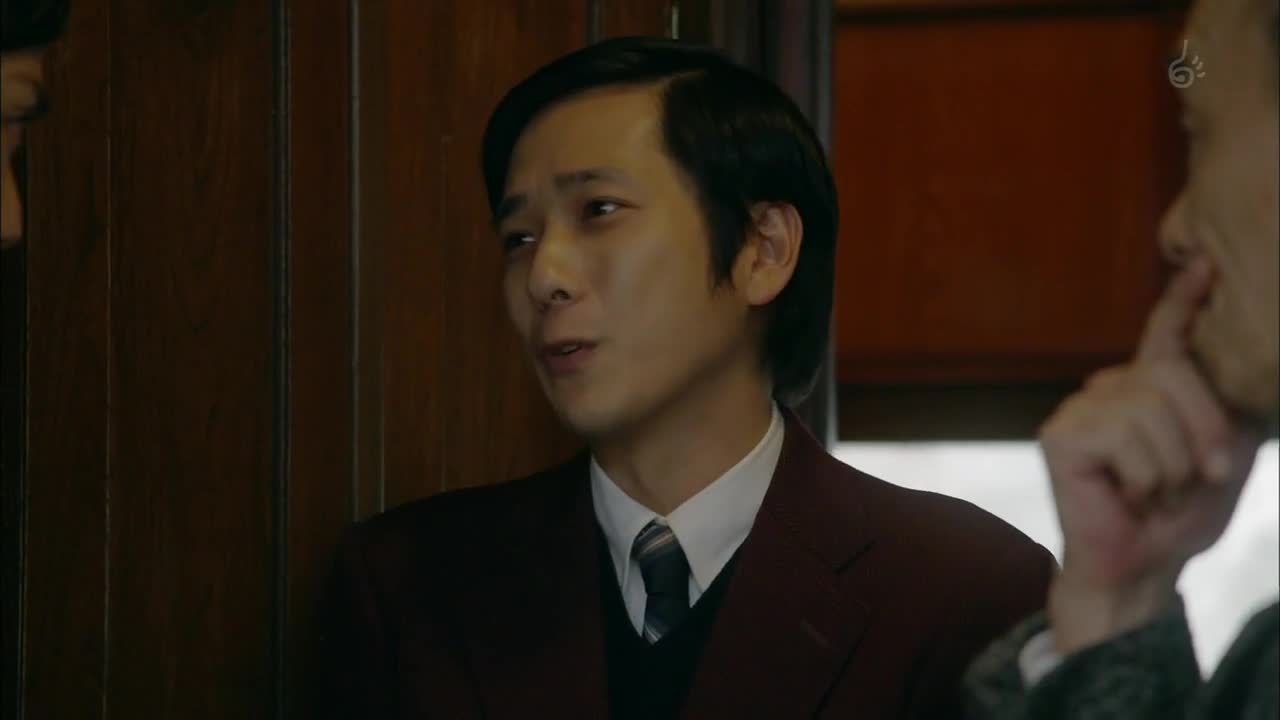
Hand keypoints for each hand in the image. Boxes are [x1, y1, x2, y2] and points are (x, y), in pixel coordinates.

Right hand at [1040, 257, 1266, 653]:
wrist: (1143, 568)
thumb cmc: (1181, 514)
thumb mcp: (1223, 452)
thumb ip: (1228, 405)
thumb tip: (1248, 361)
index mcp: (1148, 387)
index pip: (1166, 333)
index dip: (1183, 299)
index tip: (1205, 263)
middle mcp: (1109, 386)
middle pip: (1170, 372)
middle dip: (1204, 428)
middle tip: (1204, 475)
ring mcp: (1080, 407)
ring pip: (1151, 410)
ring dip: (1172, 465)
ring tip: (1157, 492)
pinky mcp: (1060, 435)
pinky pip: (1125, 438)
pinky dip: (1143, 477)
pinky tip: (1127, 495)